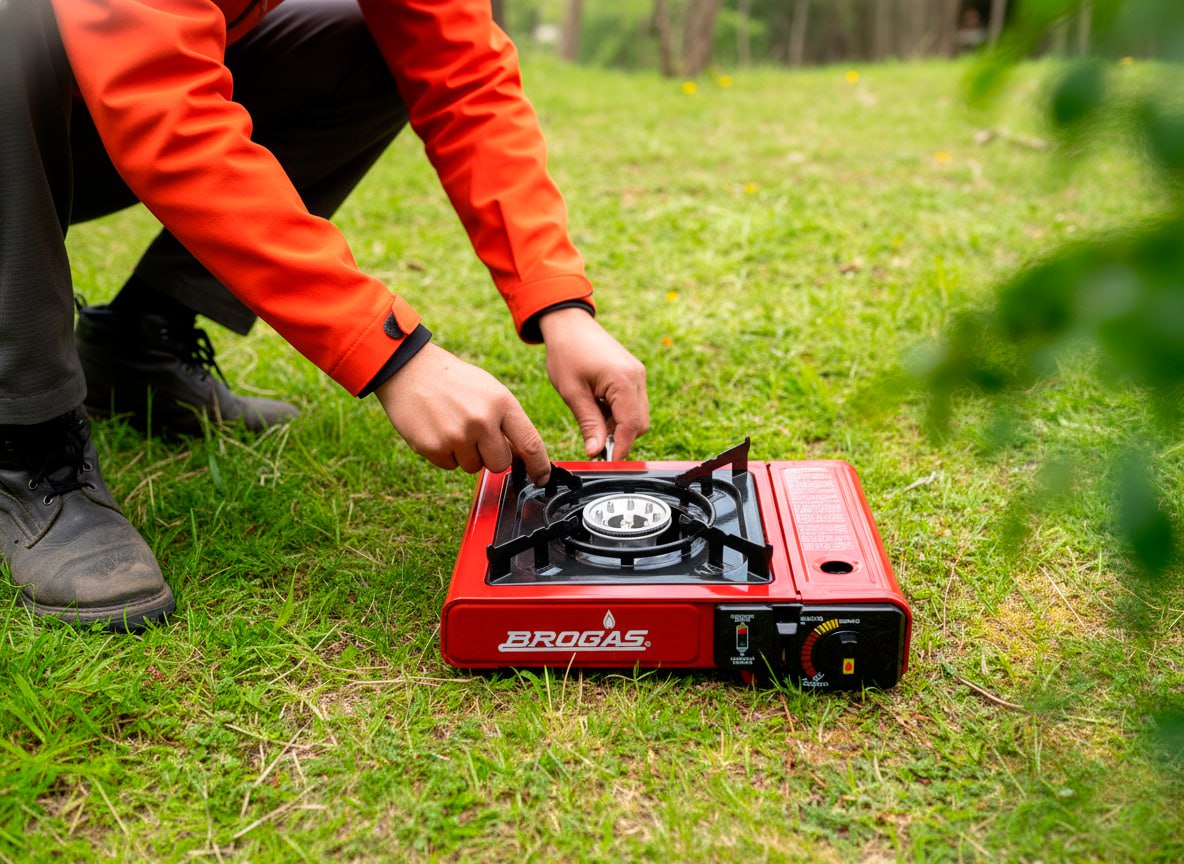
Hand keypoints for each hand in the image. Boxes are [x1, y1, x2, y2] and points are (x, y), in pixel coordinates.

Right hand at [375, 342, 550, 484]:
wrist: (410, 371)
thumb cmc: (455, 382)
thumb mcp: (489, 392)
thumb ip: (507, 422)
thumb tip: (523, 457)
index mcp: (501, 403)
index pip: (530, 443)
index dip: (539, 466)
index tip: (541, 477)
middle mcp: (482, 420)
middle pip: (500, 464)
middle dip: (492, 457)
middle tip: (477, 436)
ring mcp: (457, 436)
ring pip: (474, 467)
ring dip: (466, 454)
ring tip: (453, 426)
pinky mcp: (434, 447)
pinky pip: (450, 466)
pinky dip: (446, 453)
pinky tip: (439, 430)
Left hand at [539, 307, 649, 459]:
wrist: (568, 322)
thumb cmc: (566, 352)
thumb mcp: (572, 392)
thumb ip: (588, 423)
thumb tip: (596, 452)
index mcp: (624, 381)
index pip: (631, 426)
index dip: (621, 449)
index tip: (608, 464)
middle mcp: (637, 377)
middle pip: (640, 424)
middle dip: (620, 438)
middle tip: (594, 441)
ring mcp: (638, 374)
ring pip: (638, 415)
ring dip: (618, 426)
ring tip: (591, 417)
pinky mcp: (633, 374)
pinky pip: (633, 403)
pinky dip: (618, 413)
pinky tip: (597, 406)